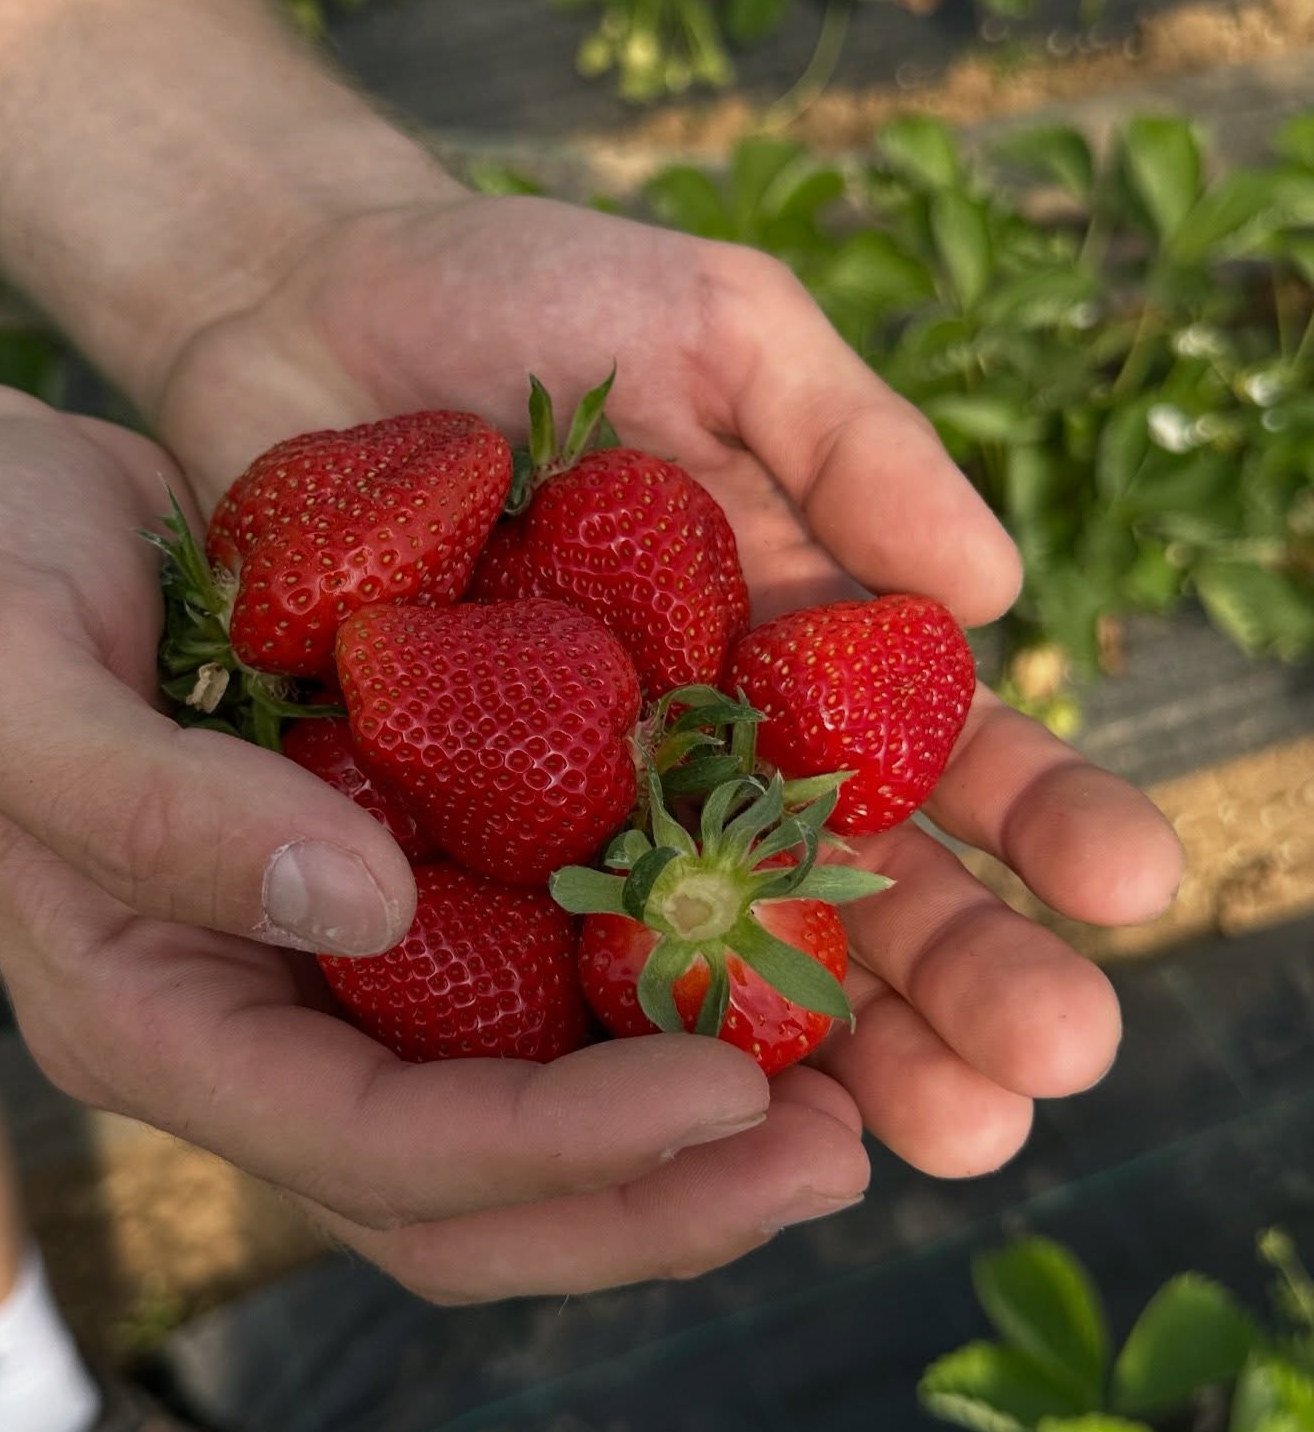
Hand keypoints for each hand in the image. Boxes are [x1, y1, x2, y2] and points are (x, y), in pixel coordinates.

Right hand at [0, 362, 860, 1301]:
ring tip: (860, 1083)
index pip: (378, 1147)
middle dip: (662, 1194)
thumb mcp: (4, 683)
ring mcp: (337, 965)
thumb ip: (156, 808)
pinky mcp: (399, 879)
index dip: (557, 1146)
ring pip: (530, 1106)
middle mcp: (268, 1024)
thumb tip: (367, 905)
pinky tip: (775, 939)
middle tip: (846, 1151)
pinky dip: (656, 981)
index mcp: (163, 1018)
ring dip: (692, 1119)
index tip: (728, 1094)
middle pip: (479, 1190)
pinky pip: (540, 972)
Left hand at [153, 193, 1183, 1295]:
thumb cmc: (524, 294)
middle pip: (854, 890)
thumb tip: (998, 595)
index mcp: (794, 640)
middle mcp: (705, 750)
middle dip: (964, 981)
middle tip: (1050, 1068)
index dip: (1045, 819)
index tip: (1131, 888)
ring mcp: (575, 805)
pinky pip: (522, 945)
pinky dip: (604, 1028)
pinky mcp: (440, 829)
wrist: (300, 306)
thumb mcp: (721, 325)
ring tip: (935, 1137)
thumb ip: (856, 440)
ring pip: (716, 956)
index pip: (945, 749)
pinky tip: (689, 1109)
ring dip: (832, 1053)